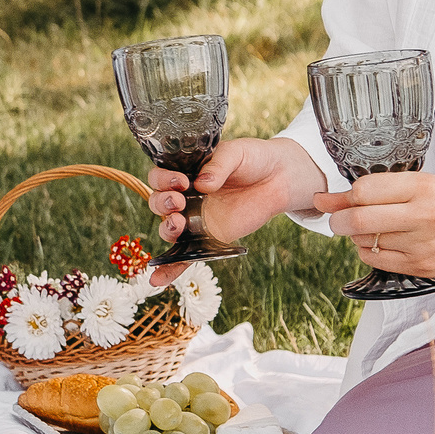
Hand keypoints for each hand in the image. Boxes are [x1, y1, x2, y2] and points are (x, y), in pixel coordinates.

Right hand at [144, 136, 322, 284]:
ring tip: (179, 223)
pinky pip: (185, 256)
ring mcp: (195, 219)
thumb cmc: (253, 159)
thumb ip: (218, 165)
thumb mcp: (235, 153)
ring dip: (167, 228)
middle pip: (158, 203)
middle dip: (162, 203)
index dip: (163, 180)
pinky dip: (170, 269)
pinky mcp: (208, 238)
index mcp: (185, 172)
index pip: (159, 177)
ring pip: (168, 228)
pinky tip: (157, 280)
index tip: (182, 181)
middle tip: (179, 201)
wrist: (277, 178)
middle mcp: (185, 196)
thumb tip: (204, 184)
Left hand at [313, 173, 434, 281]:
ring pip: (365, 242)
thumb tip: (335, 197)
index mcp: (423, 187)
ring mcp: (423, 246)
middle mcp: (422, 216)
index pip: (365, 190)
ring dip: (354, 236)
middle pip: (358, 219)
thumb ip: (382, 188)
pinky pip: (378, 262)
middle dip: (336, 219)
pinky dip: (367, 252)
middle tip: (334, 217)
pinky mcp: (424, 268)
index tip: (333, 198)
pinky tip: (376, 243)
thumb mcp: (424, 183)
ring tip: (364, 228)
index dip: (342, 195)